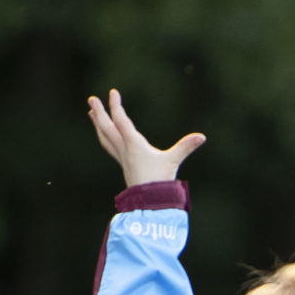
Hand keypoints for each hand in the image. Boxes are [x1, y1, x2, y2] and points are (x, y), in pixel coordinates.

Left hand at [87, 89, 204, 187]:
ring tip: (92, 113)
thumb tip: (202, 137)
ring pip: (105, 138)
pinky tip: (104, 134)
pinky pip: (110, 147)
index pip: (121, 121)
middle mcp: (124, 150)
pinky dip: (105, 137)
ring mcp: (122, 158)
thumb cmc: (160, 180)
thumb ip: (186, 147)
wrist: (149, 202)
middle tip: (91, 99)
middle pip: (107, 128)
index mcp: (134, 144)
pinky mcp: (124, 164)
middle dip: (100, 113)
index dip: (115, 106)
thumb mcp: (173, 161)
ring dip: (98, 124)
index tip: (112, 92)